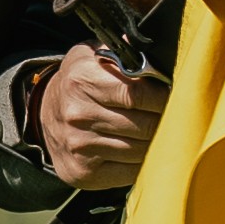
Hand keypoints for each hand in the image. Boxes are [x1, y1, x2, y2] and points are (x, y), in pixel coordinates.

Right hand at [36, 43, 167, 189]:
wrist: (45, 112)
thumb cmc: (82, 81)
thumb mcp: (95, 56)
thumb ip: (126, 53)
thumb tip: (160, 51)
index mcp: (82, 80)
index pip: (137, 94)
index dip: (164, 99)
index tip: (178, 98)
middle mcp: (78, 114)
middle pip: (144, 125)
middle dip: (166, 122)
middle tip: (177, 118)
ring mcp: (79, 146)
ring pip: (141, 151)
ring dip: (158, 143)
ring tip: (162, 133)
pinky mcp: (83, 172)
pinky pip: (131, 172)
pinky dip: (143, 162)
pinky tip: (143, 150)